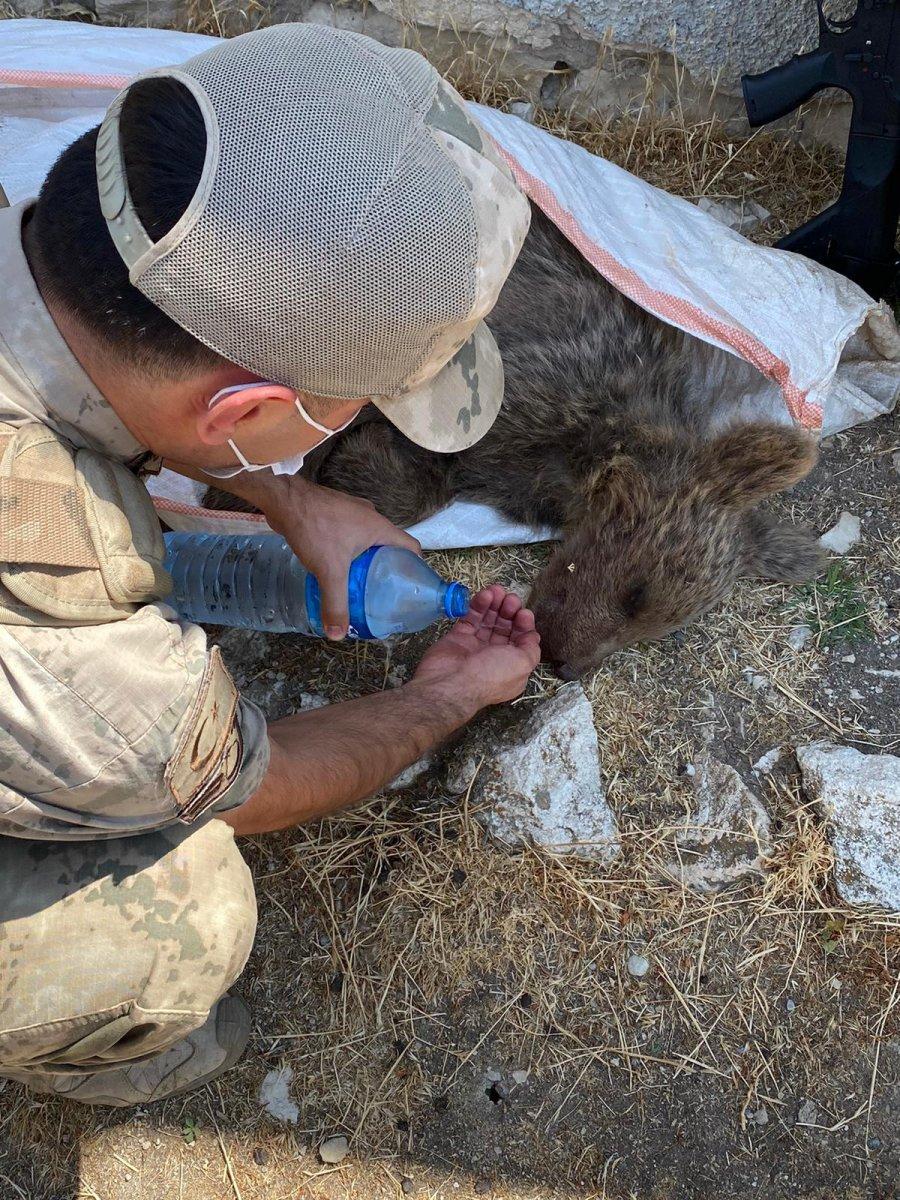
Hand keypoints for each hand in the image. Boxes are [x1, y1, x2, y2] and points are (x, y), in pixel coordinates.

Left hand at [265, 478, 421, 638]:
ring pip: (368, 539)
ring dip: (367, 557)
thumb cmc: (314, 528)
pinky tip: (336, 563)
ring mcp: (352, 512)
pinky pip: (350, 533)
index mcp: (380, 527)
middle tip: (383, 590)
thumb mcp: (329, 571)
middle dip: (388, 567)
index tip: (410, 586)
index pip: (411, 547)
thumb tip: (337, 635)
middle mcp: (370, 517)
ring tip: (360, 580)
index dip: (416, 567)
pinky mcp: (335, 512)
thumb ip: (335, 603)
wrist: (285, 499)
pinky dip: (349, 548)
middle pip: (390, 545)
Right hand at [412, 585, 540, 711]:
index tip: (523, 613)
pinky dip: (478, 605)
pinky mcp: (458, 637)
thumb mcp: (522, 663)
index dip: (523, 624)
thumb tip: (532, 635)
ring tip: (497, 590)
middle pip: (505, 628)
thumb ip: (531, 648)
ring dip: (495, 604)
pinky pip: (471, 618)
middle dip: (509, 611)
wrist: (451, 683)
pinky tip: (485, 594)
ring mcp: (475, 646)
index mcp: (512, 666)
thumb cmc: (491, 674)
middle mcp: (494, 656)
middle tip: (510, 599)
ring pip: (488, 620)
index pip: (520, 640)